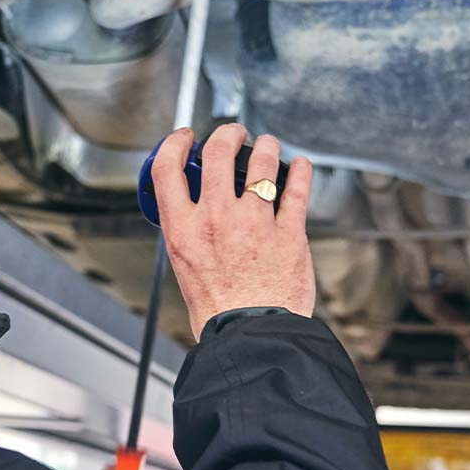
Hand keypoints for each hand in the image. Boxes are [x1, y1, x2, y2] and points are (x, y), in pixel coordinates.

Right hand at [151, 124, 315, 340]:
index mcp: (183, 228)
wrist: (250, 336)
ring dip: (266, 146)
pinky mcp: (289, 233)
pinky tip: (300, 165)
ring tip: (268, 145)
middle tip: (234, 132)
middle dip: (227, 133)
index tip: (185, 137)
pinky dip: (300, 171)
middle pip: (217, 153)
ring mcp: (255, 223)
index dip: (175, 144)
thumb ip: (189, 237)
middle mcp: (216, 218)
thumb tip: (196, 220)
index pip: (168, 168)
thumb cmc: (218, 312)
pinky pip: (297, 191)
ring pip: (262, 163)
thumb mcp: (184, 268)